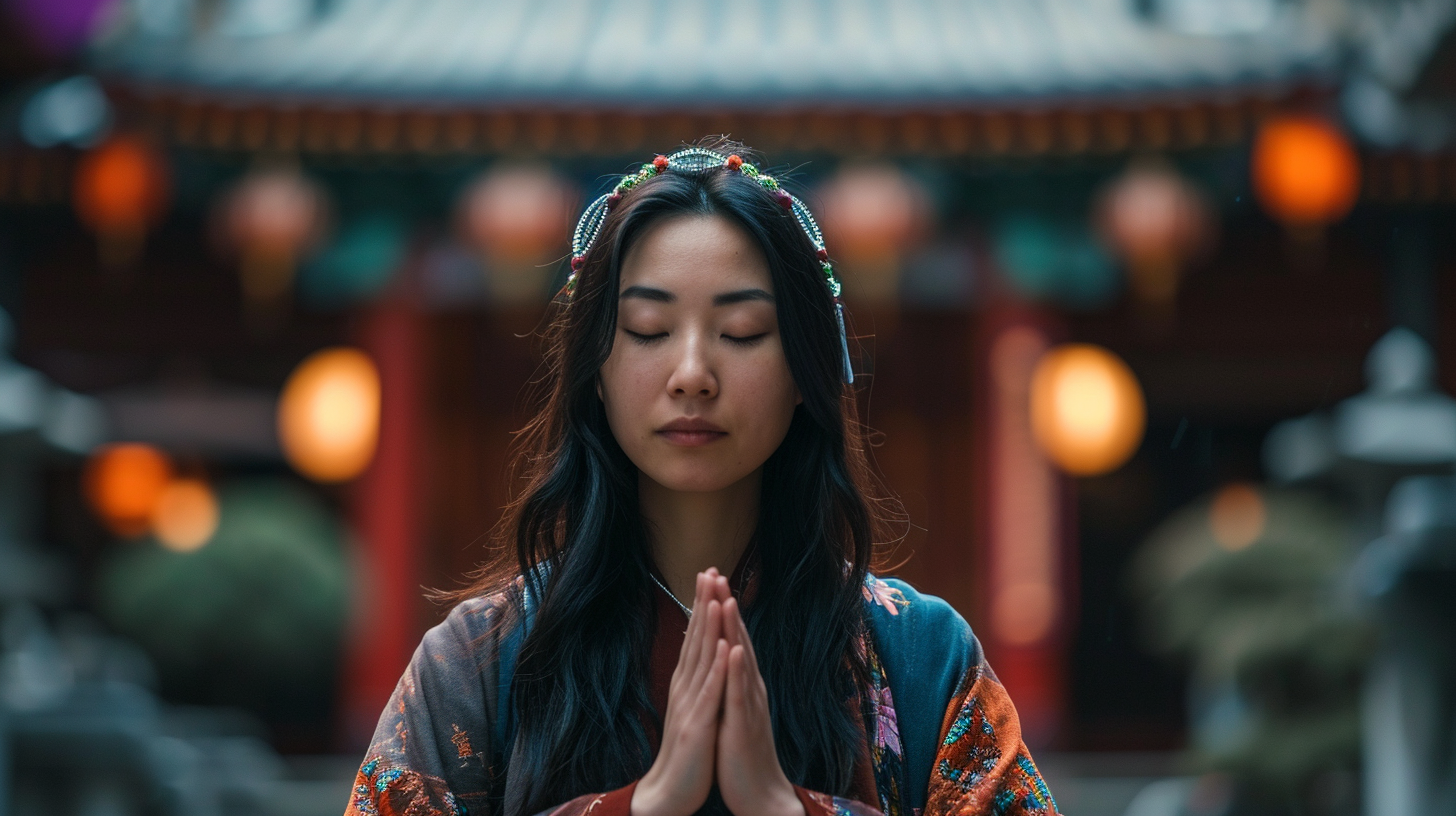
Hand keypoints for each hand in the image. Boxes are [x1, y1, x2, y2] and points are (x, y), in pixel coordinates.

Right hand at [632, 569, 729, 815]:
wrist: (669, 794)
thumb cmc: (687, 752)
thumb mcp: (692, 709)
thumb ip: (696, 681)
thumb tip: (702, 653)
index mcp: (687, 684)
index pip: (696, 636)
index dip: (703, 604)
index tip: (709, 573)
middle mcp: (685, 688)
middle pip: (696, 639)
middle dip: (704, 603)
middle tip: (709, 569)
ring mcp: (690, 707)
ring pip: (702, 661)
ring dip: (710, 628)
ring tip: (716, 598)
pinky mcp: (697, 728)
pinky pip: (710, 696)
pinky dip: (718, 672)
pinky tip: (726, 651)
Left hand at [714, 591, 805, 815]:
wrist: (760, 794)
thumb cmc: (743, 753)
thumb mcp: (734, 710)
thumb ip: (731, 684)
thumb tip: (724, 659)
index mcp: (744, 684)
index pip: (732, 639)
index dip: (721, 609)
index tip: (711, 580)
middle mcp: (750, 687)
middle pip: (738, 639)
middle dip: (727, 606)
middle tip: (717, 572)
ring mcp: (750, 704)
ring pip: (743, 659)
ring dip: (734, 630)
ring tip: (726, 599)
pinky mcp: (745, 724)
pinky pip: (742, 694)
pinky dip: (738, 671)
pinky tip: (734, 651)